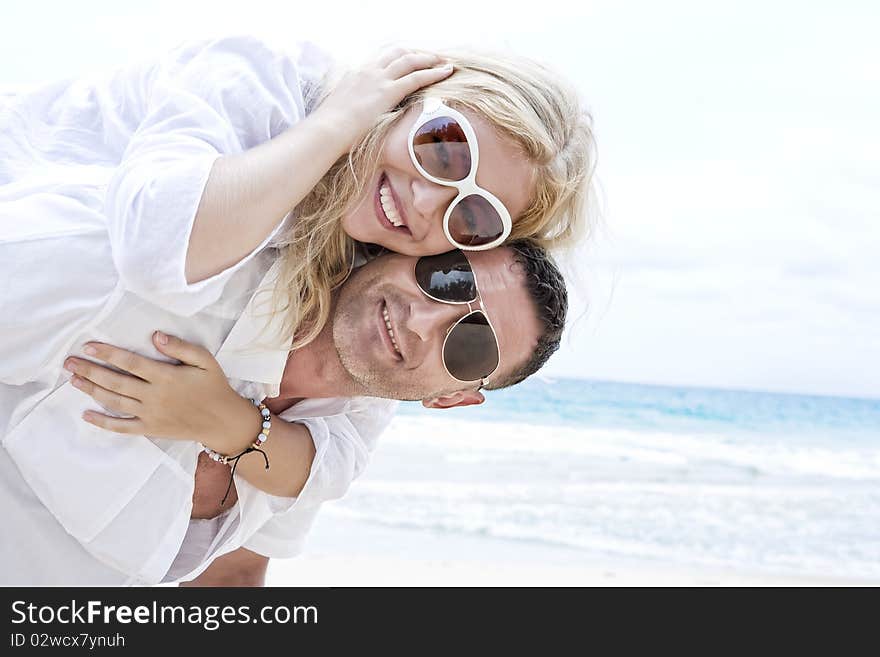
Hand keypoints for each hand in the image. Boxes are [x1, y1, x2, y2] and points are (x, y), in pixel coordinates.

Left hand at [64, 332, 260, 450]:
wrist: (223, 421)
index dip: (107, 354)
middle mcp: (154, 395)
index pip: (130, 362)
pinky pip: (122, 426)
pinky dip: (103, 422)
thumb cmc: (215, 387)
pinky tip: (87, 414)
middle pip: (115, 381)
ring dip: (92, 390)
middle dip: (90, 370)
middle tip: (70, 362)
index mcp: (166, 376)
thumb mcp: (206, 361)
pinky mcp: (150, 428)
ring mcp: (150, 414)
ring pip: (114, 401)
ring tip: (74, 380)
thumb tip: (155, 336)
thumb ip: (181, 347)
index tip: (88, 346)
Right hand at [314, 48, 453, 149]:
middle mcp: (368, 71)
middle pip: (397, 53)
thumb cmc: (331, 129)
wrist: (327, 130)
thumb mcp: (340, 112)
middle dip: (416, 53)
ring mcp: (379, 79)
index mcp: (356, 74)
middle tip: (431, 58)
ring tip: (443, 63)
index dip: (399, 58)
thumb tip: (354, 119)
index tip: (410, 61)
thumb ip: (351, 108)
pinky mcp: (388, 91)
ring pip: (410, 60)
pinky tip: (445, 72)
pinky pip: (416, 77)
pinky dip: (433, 72)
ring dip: (429, 59)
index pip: (382, 59)